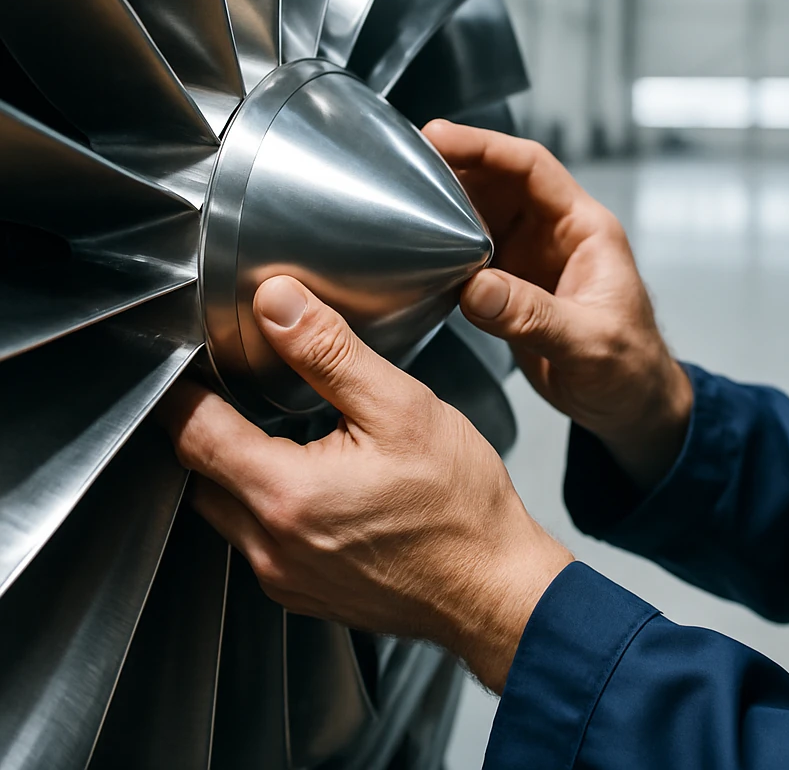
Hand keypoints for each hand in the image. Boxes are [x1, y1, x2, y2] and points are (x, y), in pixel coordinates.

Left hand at [163, 276, 571, 693]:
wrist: (495, 589)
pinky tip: (317, 484)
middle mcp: (271, 546)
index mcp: (286, 493)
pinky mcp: (305, 594)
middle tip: (240, 388)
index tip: (192, 363)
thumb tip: (279, 303)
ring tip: (283, 433)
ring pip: (227, 511)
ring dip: (239, 469)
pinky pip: (259, 543)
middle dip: (210, 427)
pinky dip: (269, 506)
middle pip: (201, 473)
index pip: (192, 432)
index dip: (184, 390)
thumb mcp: (400, 408)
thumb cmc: (459, 505)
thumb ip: (330, 353)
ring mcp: (285, 578)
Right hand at [423, 121, 692, 490]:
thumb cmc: (630, 370)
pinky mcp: (512, 287)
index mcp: (585, 229)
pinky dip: (444, 248)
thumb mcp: (589, 342)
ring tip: (401, 198)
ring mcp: (531, 259)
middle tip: (404, 162)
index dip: (485, 147)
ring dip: (445, 205)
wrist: (630, 407)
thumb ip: (533, 315)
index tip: (440, 137)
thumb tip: (477, 288)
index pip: (531, 167)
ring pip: (481, 214)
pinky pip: (472, 254)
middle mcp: (555, 234)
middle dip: (454, 167)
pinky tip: (418, 251)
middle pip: (499, 181)